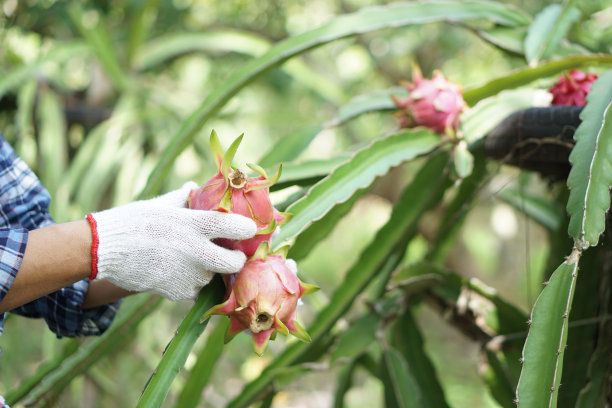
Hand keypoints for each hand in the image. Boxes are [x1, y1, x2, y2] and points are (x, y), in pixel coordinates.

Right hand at [87, 182, 256, 300]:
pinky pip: (194, 289)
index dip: (247, 228)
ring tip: (188, 259)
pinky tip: (175, 270)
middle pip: (234, 263)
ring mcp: (186, 275)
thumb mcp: (161, 204)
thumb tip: (196, 187)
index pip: (233, 226)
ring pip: (212, 276)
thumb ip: (184, 198)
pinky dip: (190, 281)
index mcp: (193, 224)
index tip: (250, 229)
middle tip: (232, 254)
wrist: (102, 251)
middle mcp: (194, 251)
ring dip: (208, 270)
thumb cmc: (132, 221)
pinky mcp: (176, 292)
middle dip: (237, 260)